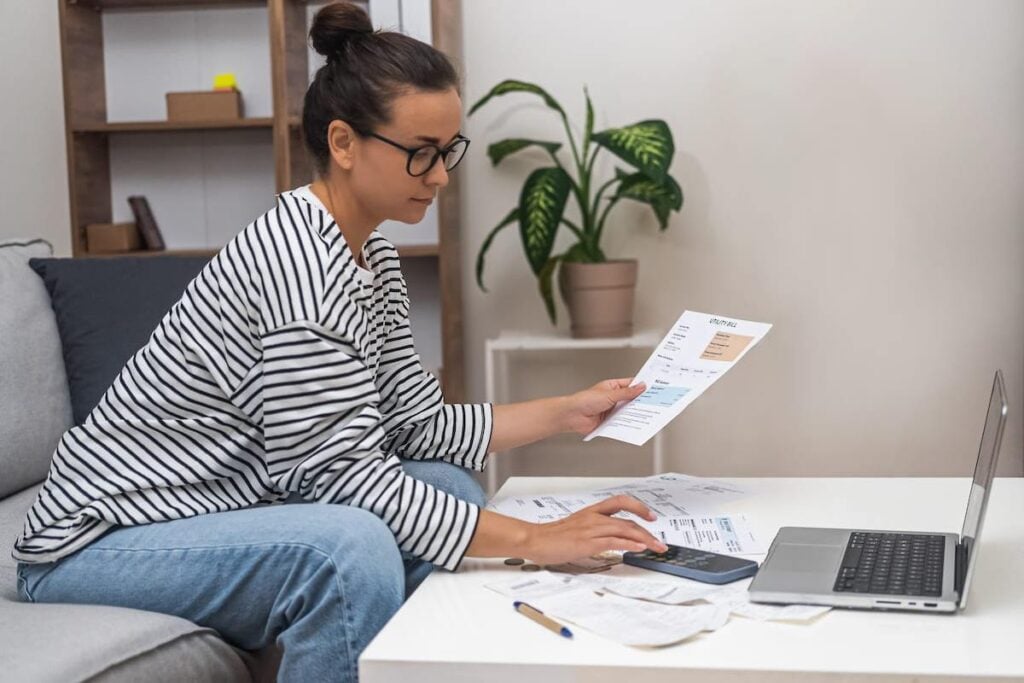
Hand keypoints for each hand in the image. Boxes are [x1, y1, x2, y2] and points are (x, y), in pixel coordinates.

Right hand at [522, 494, 667, 564]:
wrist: (534, 539)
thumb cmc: (552, 537)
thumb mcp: (576, 529)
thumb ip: (593, 531)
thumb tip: (609, 540)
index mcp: (591, 512)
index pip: (619, 502)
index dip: (638, 507)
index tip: (650, 516)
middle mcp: (593, 517)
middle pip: (627, 520)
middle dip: (647, 531)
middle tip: (660, 542)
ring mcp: (591, 529)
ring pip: (625, 529)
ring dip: (645, 539)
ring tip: (656, 547)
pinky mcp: (587, 542)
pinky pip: (614, 541)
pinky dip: (629, 544)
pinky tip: (639, 548)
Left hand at [560, 377, 646, 434]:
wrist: (572, 416)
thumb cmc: (584, 400)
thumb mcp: (609, 394)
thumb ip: (627, 393)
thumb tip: (641, 387)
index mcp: (612, 386)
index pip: (630, 384)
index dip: (641, 385)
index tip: (653, 387)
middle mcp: (613, 398)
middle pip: (631, 399)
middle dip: (641, 401)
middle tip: (654, 402)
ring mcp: (612, 410)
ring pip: (628, 411)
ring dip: (635, 412)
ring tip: (648, 413)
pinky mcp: (610, 421)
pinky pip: (622, 421)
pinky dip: (629, 422)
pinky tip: (636, 423)